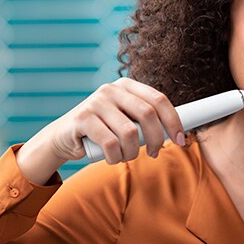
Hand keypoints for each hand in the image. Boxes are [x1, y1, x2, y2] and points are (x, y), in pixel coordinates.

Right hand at [16, 78, 184, 183]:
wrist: (63, 137)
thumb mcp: (126, 120)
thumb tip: (178, 132)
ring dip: (132, 152)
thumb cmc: (104, 131)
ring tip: (126, 156)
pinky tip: (112, 158)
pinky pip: (110, 143)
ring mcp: (96, 102)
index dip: (173, 121)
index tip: (181, 140)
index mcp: (127, 86)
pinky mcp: (82, 118)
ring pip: (130, 133)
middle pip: (148, 115)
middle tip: (155, 153)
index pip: (159, 99)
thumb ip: (146, 121)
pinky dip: (115, 157)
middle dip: (156, 139)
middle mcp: (112, 89)